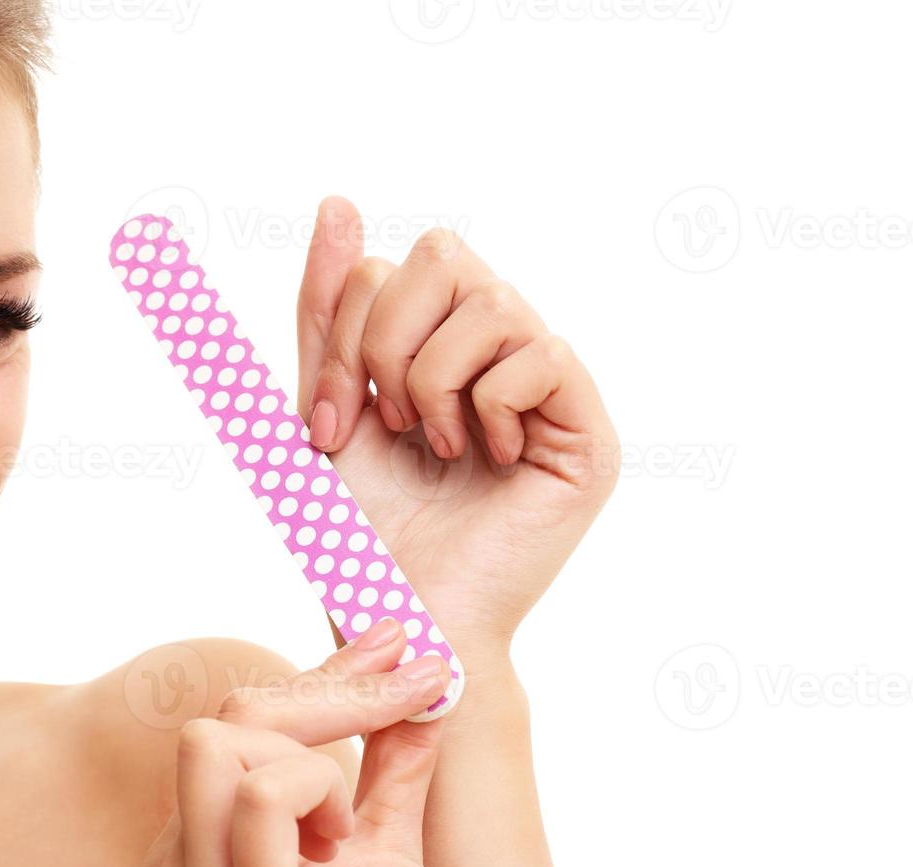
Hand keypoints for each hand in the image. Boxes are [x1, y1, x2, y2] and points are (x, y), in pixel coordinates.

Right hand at [136, 622, 463, 866]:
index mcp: (197, 852)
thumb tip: (415, 679)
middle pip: (221, 721)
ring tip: (345, 833)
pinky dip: (317, 788)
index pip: (231, 724)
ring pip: (226, 745)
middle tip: (407, 701)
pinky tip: (345, 840)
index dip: (322, 674)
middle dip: (325, 695)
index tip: (399, 639)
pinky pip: (262, 803)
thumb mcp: (387, 849)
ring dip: (317, 761)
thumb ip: (389, 769)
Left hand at [295, 197, 618, 659]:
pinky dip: (492, 409)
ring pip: (492, 301)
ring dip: (435, 384)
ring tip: (442, 448)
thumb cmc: (364, 531)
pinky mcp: (587, 429)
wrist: (401, 616)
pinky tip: (492, 462)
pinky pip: (543, 355)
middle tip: (392, 423)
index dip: (344, 337)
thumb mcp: (324, 408)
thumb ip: (326, 312)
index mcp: (435, 341)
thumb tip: (336, 203)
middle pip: (442, 254)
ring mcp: (547, 386)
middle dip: (388, 343)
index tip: (330, 426)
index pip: (388, 265)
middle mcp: (497, 349)